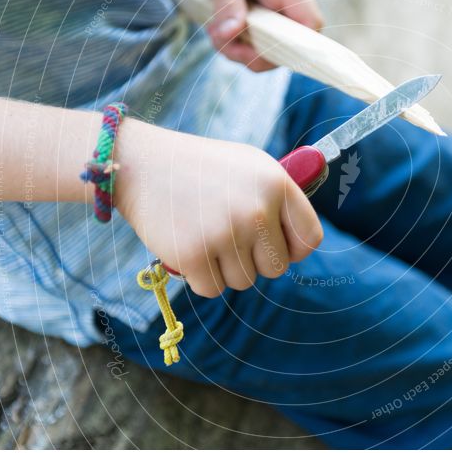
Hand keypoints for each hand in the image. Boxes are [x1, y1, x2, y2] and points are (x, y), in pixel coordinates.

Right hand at [114, 119, 322, 296]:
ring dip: (226, 268)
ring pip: (244, 281)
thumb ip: (279, 200)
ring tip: (206, 235)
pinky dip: (201, 277)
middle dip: (255, 260)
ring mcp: (225, 233)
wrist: (143, 163)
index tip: (275, 245)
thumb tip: (298, 245)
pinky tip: (189, 247)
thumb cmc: (203, 168)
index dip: (293, 249)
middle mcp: (256, 209)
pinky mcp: (193, 254)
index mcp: (276, 184)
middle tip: (229, 236)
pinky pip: (212, 289)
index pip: (309, 238)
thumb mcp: (251, 166)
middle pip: (276, 268)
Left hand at [193, 0, 323, 70]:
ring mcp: (272, 15)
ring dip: (239, 52)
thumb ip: (226, 0)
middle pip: (288, 48)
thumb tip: (231, 34)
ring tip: (215, 34)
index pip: (311, 24)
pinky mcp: (258, 21)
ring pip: (267, 51)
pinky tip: (217, 30)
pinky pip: (253, 46)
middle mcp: (284, 4)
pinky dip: (234, 46)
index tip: (264, 50)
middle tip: (224, 43)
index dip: (299, 46)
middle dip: (255, 56)